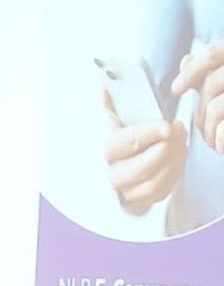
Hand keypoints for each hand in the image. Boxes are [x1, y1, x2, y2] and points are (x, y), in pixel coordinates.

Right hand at [103, 90, 186, 215]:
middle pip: (137, 169)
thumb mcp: (122, 112)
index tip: (166, 126)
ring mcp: (125, 188)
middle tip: (178, 134)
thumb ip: (114, 98)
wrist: (134, 154)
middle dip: (164, 152)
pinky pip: (159, 193)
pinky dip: (173, 175)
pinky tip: (177, 158)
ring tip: (180, 144)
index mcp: (109, 146)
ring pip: (151, 184)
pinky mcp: (139, 200)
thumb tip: (105, 86)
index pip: (121, 144)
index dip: (144, 136)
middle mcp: (112, 170)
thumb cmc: (132, 131)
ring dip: (172, 163)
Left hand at [173, 43, 223, 154]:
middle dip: (200, 111)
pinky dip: (219, 141)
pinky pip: (223, 129)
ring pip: (215, 107)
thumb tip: (186, 60)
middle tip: (204, 132)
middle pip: (212, 83)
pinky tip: (222, 148)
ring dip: (208, 130)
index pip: (214, 53)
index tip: (176, 90)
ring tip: (214, 142)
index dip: (192, 71)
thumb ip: (210, 73)